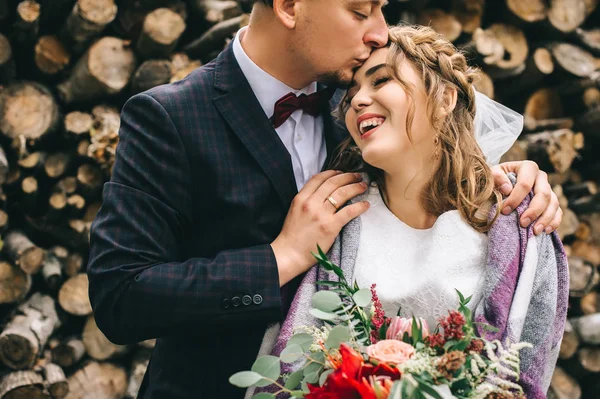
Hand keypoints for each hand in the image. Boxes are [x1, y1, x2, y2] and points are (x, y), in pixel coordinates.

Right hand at [272, 170, 369, 285]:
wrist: (289, 254)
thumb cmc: (291, 236)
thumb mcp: (294, 211)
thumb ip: (306, 201)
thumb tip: (322, 193)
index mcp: (300, 198)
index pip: (318, 178)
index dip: (332, 172)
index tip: (341, 172)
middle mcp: (311, 203)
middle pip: (333, 183)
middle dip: (347, 177)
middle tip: (357, 176)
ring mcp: (321, 214)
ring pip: (342, 193)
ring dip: (355, 187)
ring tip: (363, 186)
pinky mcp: (330, 226)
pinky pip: (349, 211)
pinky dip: (359, 206)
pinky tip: (365, 205)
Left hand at [492, 161, 561, 234]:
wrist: (502, 183)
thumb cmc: (497, 178)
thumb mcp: (493, 174)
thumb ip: (497, 177)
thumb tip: (507, 189)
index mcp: (528, 167)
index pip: (525, 184)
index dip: (516, 198)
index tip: (505, 211)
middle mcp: (541, 177)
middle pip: (544, 194)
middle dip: (534, 210)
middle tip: (523, 223)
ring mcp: (548, 189)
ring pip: (553, 204)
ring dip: (545, 219)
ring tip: (535, 231)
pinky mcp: (551, 201)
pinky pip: (558, 211)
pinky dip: (554, 222)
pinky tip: (545, 230)